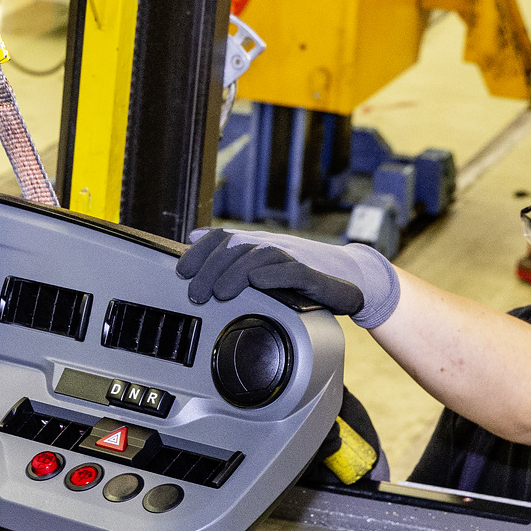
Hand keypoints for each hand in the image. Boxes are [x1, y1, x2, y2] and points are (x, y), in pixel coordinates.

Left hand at [176, 228, 400, 328]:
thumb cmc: (300, 279)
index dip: (201, 251)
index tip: (182, 271)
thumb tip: (194, 236)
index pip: (224, 237)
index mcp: (258, 244)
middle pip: (236, 248)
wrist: (348, 282)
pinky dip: (274, 275)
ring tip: (220, 293)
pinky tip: (258, 283)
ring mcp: (293, 258)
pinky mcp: (313, 276)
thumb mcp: (260, 266)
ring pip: (260, 256)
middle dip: (211, 271)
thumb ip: (229, 253)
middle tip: (196, 294)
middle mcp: (273, 246)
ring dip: (236, 274)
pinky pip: (293, 271)